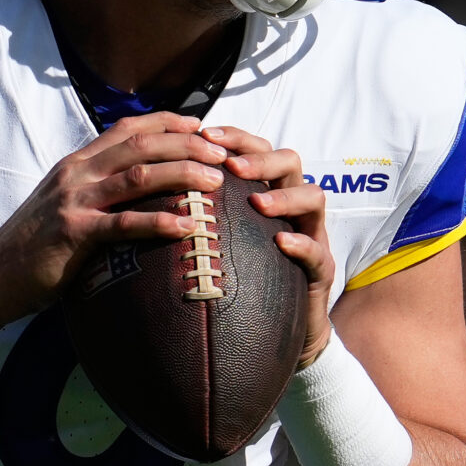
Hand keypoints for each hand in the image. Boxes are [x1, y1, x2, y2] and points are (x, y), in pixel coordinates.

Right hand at [0, 112, 231, 376]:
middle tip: (222, 152)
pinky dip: (159, 221)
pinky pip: (124, 223)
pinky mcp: (74, 234)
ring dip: (182, 173)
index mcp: (76, 164)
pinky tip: (188, 227)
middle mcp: (76, 173)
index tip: (202, 125)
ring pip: (139, 176)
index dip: (168, 122)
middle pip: (142, 144)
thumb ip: (95, 194)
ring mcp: (74, 201)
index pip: (127, 128)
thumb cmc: (33, 249)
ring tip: (216, 181)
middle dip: (187, 143)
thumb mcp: (63, 209)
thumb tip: (135, 194)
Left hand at [199, 124, 334, 368]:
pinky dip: (302, 243)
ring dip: (284, 195)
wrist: (280, 332)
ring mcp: (312, 235)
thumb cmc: (242, 282)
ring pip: (314, 196)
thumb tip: (144, 196)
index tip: (204, 133)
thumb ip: (197, 216)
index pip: (256, 150)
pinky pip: (319, 251)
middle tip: (231, 165)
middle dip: (260, 157)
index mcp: (266, 193)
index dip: (234, 138)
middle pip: (289, 161)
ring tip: (257, 201)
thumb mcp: (217, 243)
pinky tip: (281, 241)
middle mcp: (292, 207)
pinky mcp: (321, 269)